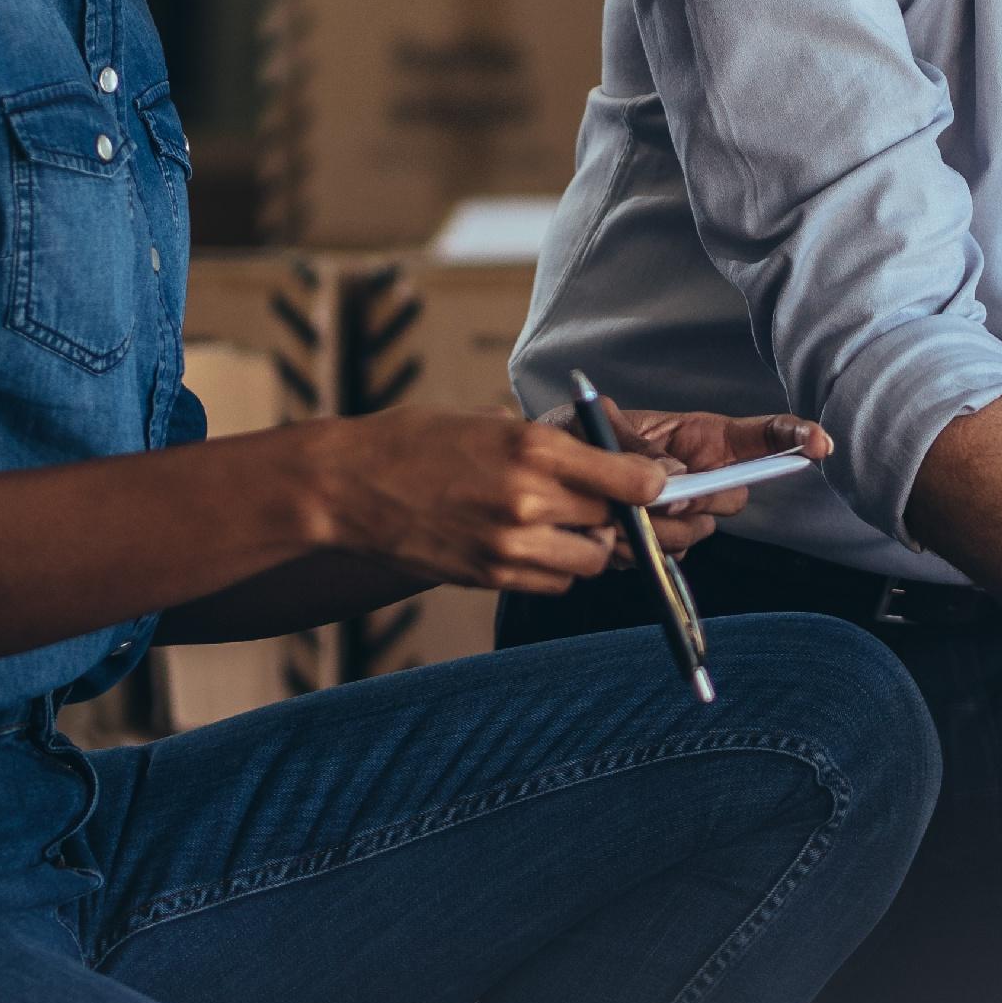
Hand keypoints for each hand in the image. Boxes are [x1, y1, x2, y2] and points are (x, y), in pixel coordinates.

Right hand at [291, 411, 680, 596]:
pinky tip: (534, 544)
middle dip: (622, 516)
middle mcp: (529, 499)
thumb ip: (548, 444)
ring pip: (591, 560)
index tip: (656, 484)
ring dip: (591, 545)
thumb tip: (603, 457)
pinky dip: (557, 567)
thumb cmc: (412, 441)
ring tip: (565, 523)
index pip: (632, 479)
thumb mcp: (488, 420)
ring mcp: (509, 545)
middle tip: (612, 504)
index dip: (653, 485)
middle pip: (617, 524)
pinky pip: (554, 582)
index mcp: (533, 447)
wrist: (345, 488)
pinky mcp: (489, 576)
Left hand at [529, 405, 829, 556]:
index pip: (760, 436)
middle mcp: (699, 474)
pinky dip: (640, 548)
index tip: (818, 443)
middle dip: (704, 499)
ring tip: (616, 513)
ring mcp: (682, 512)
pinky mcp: (659, 543)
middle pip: (734, 496)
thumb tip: (670, 474)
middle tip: (663, 496)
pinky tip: (610, 532)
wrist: (538, 474)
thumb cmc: (571, 435)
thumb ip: (627, 438)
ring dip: (663, 527)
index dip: (793, 437)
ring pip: (699, 531)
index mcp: (698, 435)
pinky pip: (667, 555)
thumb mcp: (592, 422)